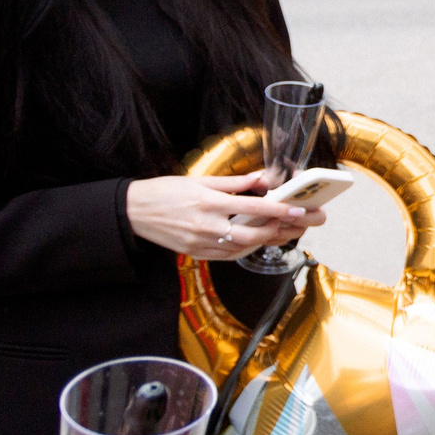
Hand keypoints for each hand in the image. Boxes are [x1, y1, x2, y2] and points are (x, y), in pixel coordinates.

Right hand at [125, 171, 327, 259]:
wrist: (134, 211)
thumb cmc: (166, 191)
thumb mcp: (200, 180)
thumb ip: (234, 182)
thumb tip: (262, 179)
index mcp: (209, 202)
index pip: (252, 208)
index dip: (278, 210)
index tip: (298, 210)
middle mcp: (206, 225)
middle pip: (252, 235)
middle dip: (280, 231)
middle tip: (300, 225)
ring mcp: (201, 243)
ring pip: (242, 248)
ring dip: (267, 242)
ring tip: (287, 233)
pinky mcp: (196, 253)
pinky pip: (227, 255)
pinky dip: (245, 250)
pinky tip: (258, 242)